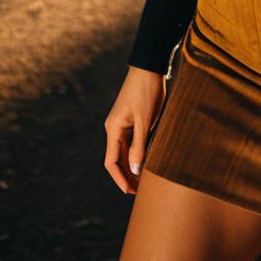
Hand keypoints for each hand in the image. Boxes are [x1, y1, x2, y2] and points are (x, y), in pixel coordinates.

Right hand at [104, 66, 165, 193]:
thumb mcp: (145, 120)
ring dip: (133, 166)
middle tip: (141, 191)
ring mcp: (122, 123)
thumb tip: (135, 171)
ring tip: (145, 180)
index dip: (119, 179)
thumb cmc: (147, 91)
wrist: (149, 67)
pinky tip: (148, 162)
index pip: (111, 162)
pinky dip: (138, 153)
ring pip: (125, 151)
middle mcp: (114, 128)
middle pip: (118, 159)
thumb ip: (140, 145)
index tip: (130, 192)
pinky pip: (132, 141)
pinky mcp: (131, 119)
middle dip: (127, 176)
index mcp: (113, 129)